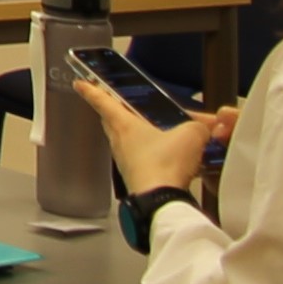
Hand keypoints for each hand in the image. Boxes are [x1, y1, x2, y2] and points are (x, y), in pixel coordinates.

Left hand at [71, 78, 234, 199]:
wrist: (160, 199)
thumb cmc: (166, 163)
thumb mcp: (190, 135)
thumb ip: (198, 126)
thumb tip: (203, 128)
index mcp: (125, 126)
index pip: (104, 103)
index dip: (92, 91)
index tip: (79, 84)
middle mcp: (120, 142)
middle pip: (112, 122)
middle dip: (114, 113)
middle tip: (117, 106)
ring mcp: (126, 161)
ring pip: (126, 141)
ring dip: (135, 134)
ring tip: (151, 129)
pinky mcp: (137, 176)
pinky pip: (140, 158)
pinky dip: (150, 153)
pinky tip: (166, 155)